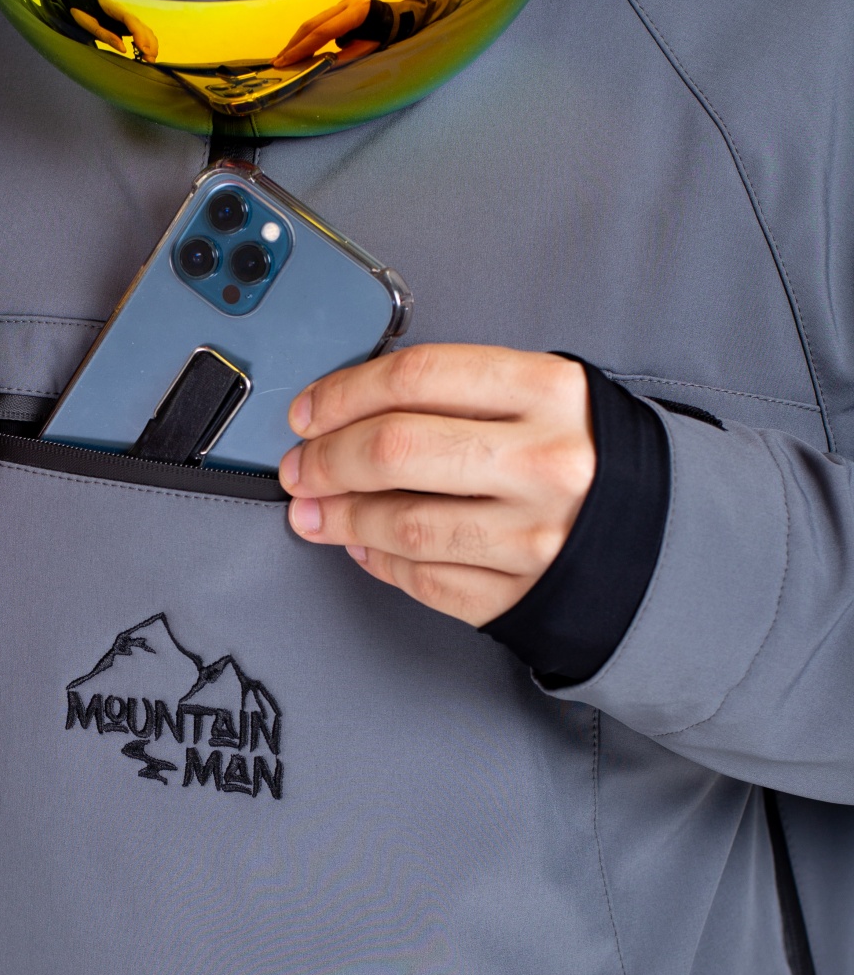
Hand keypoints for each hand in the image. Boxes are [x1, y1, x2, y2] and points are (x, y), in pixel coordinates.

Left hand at [70, 0, 158, 60]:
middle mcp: (122, 10)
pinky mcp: (126, 23)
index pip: (130, 19)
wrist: (77, 2)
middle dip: (148, 43)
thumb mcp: (86, 24)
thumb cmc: (79, 11)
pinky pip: (140, 31)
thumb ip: (104, 34)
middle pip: (141, 25)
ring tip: (149, 60)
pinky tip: (144, 54)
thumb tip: (123, 49)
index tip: (143, 49)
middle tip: (149, 60)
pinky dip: (145, 42)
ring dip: (150, 44)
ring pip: (144, 28)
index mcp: (111, 7)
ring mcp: (126, 16)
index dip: (139, 34)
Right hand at [274, 0, 376, 67]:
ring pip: (312, 21)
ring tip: (283, 57)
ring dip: (297, 40)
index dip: (303, 48)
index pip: (323, 32)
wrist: (396, 18)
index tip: (287, 61)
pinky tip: (297, 48)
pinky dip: (306, 36)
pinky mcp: (338, 6)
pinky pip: (318, 21)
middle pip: (312, 24)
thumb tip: (319, 65)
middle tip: (278, 61)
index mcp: (357, 13)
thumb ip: (344, 56)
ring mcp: (342, 2)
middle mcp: (346, 3)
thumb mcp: (367, 49)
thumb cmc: (385, 36)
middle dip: (294, 44)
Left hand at [279, 345, 594, 624]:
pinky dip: (382, 564)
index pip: (417, 378)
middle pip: (396, 450)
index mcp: (549, 392)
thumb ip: (460, 392)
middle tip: (300, 467)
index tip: (307, 410)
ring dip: (341, 519)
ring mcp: (537, 536)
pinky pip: (429, 581)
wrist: (675, 535)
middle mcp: (546, 463)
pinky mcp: (527, 596)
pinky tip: (363, 548)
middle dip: (327, 460)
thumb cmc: (590, 454)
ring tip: (314, 512)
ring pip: (404, 524)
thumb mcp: (545, 395)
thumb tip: (349, 410)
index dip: (343, 393)